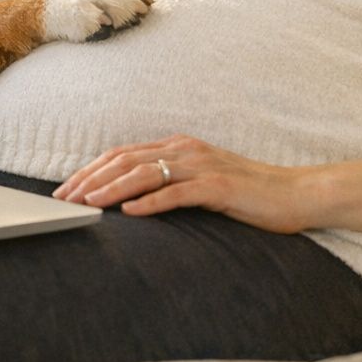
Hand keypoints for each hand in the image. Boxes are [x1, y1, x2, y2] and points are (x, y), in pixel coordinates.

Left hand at [52, 134, 320, 233]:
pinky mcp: (220, 187)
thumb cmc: (249, 194)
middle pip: (127, 160)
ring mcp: (203, 166)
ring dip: (112, 189)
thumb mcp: (202, 184)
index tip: (66, 189)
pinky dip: (151, 202)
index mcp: (179, 147)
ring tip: (87, 203)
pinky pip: (179, 194)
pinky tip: (130, 213)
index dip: (92, 170)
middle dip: (91, 178)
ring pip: (146, 173)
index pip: (123, 154)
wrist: (296, 194)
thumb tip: (131, 198)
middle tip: (64, 198)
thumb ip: (171, 183)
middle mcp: (186, 150)